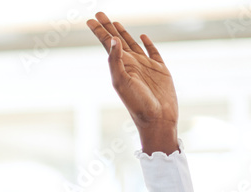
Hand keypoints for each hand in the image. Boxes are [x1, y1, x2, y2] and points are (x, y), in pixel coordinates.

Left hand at [87, 12, 178, 153]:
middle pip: (117, 41)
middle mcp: (131, 64)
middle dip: (108, 27)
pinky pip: (153, 52)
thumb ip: (115, 61)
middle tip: (99, 13)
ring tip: (115, 22)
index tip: (89, 19)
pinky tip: (142, 37)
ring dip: (124, 33)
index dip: (99, 31)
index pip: (107, 44)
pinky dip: (148, 44)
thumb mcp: (121, 82)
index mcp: (120, 66)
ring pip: (132, 44)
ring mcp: (146, 66)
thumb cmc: (137, 104)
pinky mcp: (160, 70)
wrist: (157, 119)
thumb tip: (112, 39)